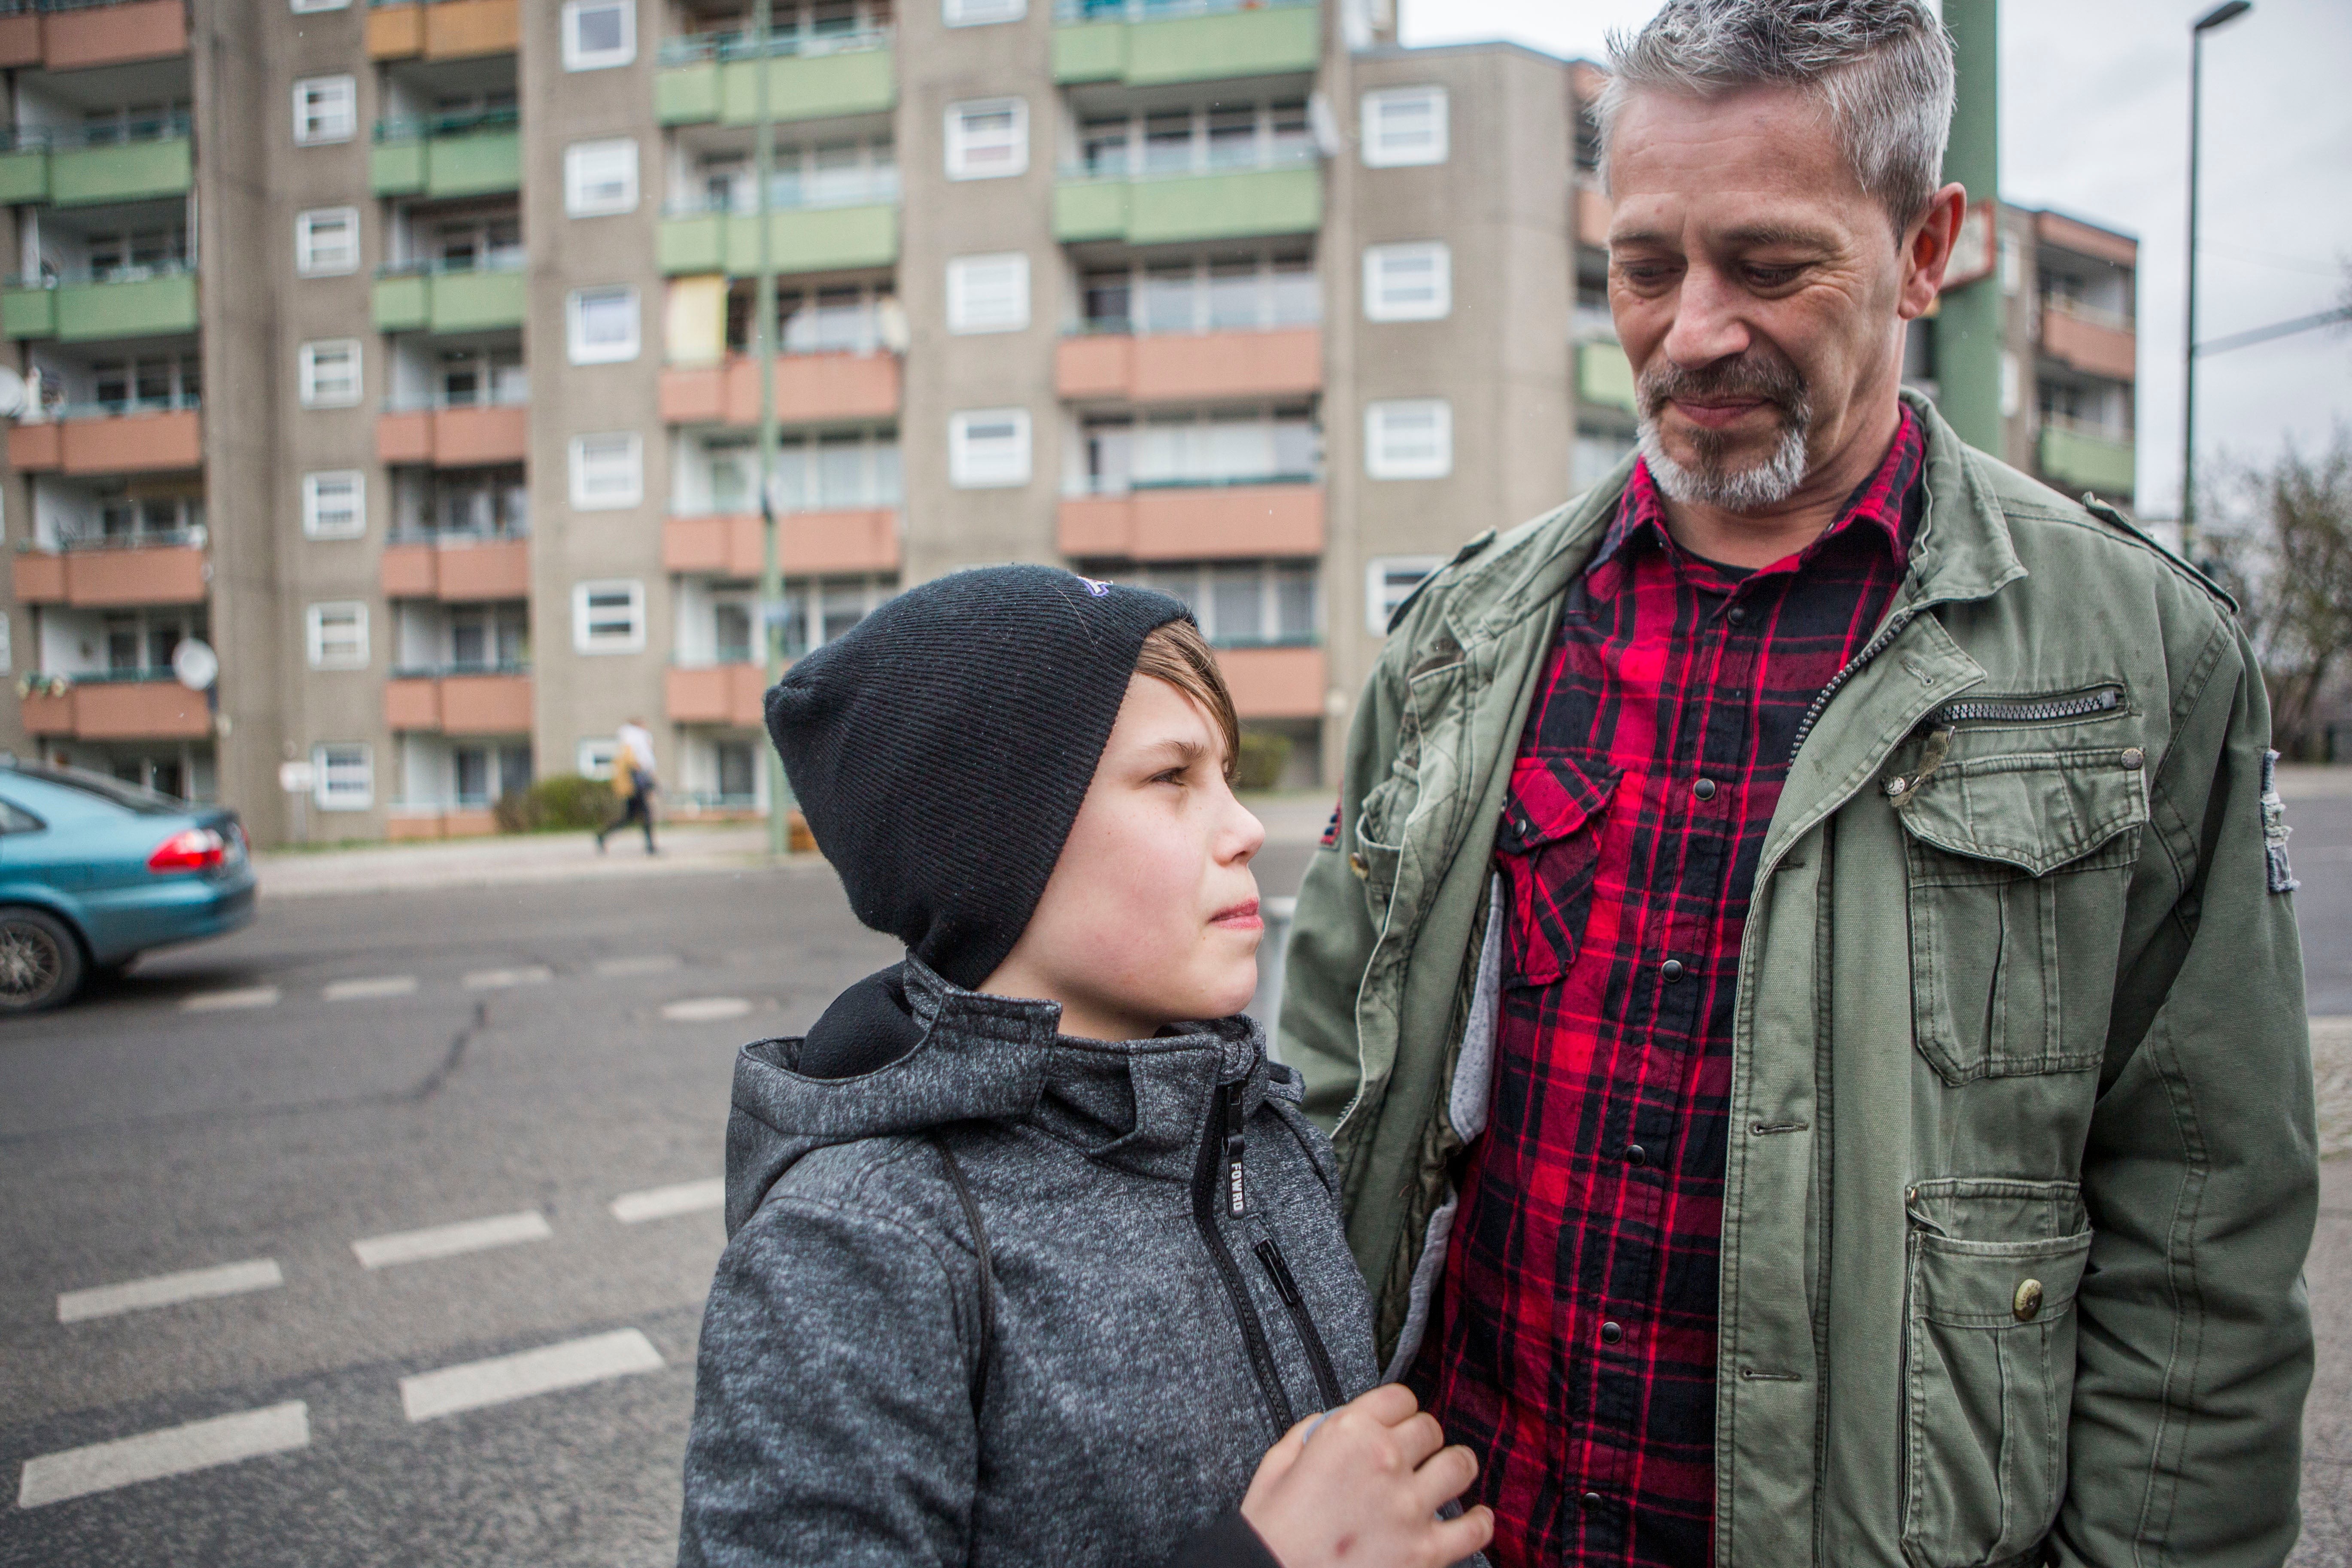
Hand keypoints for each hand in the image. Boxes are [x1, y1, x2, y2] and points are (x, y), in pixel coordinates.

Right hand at [1239, 1384, 1493, 1567]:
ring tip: (1445, 1479)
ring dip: (1453, 1469)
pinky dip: (1479, 1521)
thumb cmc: (1270, 1533)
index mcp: (1348, 1433)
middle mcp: (1385, 1461)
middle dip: (1421, 1440)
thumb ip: (1310, 1434)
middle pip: (1430, 1428)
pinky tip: (1475, 1518)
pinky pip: (1475, 1528)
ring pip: (1460, 1465)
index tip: (1396, 1423)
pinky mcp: (1426, 1552)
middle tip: (1413, 1456)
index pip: (1399, 1397)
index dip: (1397, 1411)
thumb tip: (1333, 1424)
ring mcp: (1410, 1507)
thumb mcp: (1277, 1466)